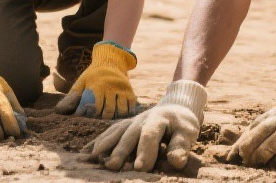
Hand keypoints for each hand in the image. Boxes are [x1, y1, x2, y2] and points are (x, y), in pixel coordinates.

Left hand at [54, 42, 136, 118]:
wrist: (110, 60)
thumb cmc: (93, 75)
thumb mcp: (81, 82)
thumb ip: (72, 97)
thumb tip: (59, 110)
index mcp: (96, 85)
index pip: (93, 106)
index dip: (89, 114)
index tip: (87, 117)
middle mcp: (109, 86)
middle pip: (108, 110)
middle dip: (103, 118)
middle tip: (99, 120)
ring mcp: (121, 88)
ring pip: (121, 109)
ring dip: (115, 116)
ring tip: (110, 118)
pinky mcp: (129, 90)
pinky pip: (131, 105)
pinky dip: (127, 112)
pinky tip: (121, 114)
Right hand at [88, 79, 206, 171]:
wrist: (175, 107)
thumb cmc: (182, 125)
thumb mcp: (188, 132)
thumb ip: (182, 146)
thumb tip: (177, 162)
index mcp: (159, 118)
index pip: (150, 135)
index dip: (145, 151)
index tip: (141, 168)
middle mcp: (142, 118)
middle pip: (130, 134)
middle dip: (121, 150)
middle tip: (113, 166)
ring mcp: (131, 121)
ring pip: (117, 132)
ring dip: (105, 144)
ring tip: (93, 157)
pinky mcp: (125, 125)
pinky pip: (110, 132)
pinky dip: (99, 141)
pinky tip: (86, 152)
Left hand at [229, 76, 275, 167]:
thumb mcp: (275, 120)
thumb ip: (258, 133)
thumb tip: (236, 152)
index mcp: (270, 116)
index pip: (251, 130)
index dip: (240, 144)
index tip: (231, 158)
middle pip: (259, 135)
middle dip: (250, 151)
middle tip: (246, 162)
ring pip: (273, 143)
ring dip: (263, 156)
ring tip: (259, 164)